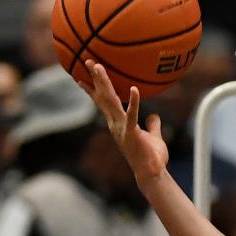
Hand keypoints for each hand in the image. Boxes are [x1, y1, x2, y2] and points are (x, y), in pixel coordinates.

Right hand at [79, 61, 168, 186]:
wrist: (152, 174)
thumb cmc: (151, 158)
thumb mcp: (153, 137)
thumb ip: (152, 125)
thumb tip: (154, 116)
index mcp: (118, 124)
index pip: (103, 103)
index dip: (92, 89)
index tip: (81, 76)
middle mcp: (116, 124)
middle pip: (103, 97)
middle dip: (95, 79)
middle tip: (88, 60)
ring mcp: (122, 128)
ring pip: (111, 102)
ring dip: (104, 84)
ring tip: (99, 67)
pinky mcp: (132, 134)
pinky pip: (132, 115)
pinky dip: (134, 102)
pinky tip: (134, 89)